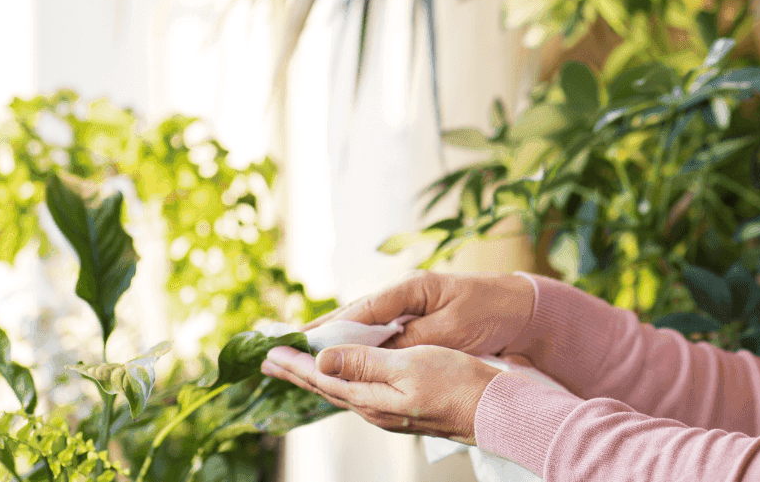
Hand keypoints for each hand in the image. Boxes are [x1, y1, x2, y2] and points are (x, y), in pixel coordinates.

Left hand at [260, 343, 503, 445]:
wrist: (491, 411)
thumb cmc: (456, 384)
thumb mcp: (409, 365)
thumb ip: (364, 363)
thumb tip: (323, 359)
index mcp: (370, 398)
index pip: (320, 377)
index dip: (294, 362)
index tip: (269, 349)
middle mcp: (373, 408)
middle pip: (324, 387)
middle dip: (295, 371)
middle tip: (268, 360)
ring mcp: (386, 410)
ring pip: (340, 390)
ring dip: (314, 376)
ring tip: (296, 366)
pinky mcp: (400, 408)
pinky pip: (358, 391)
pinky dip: (340, 378)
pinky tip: (341, 375)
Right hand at [308, 270, 535, 357]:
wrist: (522, 309)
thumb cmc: (491, 311)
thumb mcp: (453, 327)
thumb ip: (413, 337)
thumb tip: (375, 349)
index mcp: (410, 288)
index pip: (361, 310)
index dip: (329, 327)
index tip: (300, 341)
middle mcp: (403, 295)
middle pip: (353, 315)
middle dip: (320, 332)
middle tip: (284, 347)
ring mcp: (408, 307)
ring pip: (361, 325)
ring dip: (333, 339)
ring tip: (299, 353)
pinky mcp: (414, 321)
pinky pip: (377, 333)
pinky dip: (356, 344)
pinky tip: (340, 356)